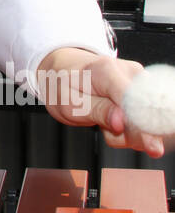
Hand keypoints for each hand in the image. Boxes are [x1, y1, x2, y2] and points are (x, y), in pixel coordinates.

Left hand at [36, 48, 166, 156]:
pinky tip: (111, 125)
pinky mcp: (143, 96)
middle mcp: (129, 73)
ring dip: (128, 134)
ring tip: (102, 123)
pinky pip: (143, 123)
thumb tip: (120, 123)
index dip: (139, 122)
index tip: (144, 142)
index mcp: (107, 70)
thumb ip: (97, 112)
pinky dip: (129, 132)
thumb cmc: (66, 85)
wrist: (66, 72)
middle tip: (111, 132)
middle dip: (135, 132)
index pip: (132, 98)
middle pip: (147, 110)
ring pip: (146, 120)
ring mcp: (139, 84)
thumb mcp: (70, 102)